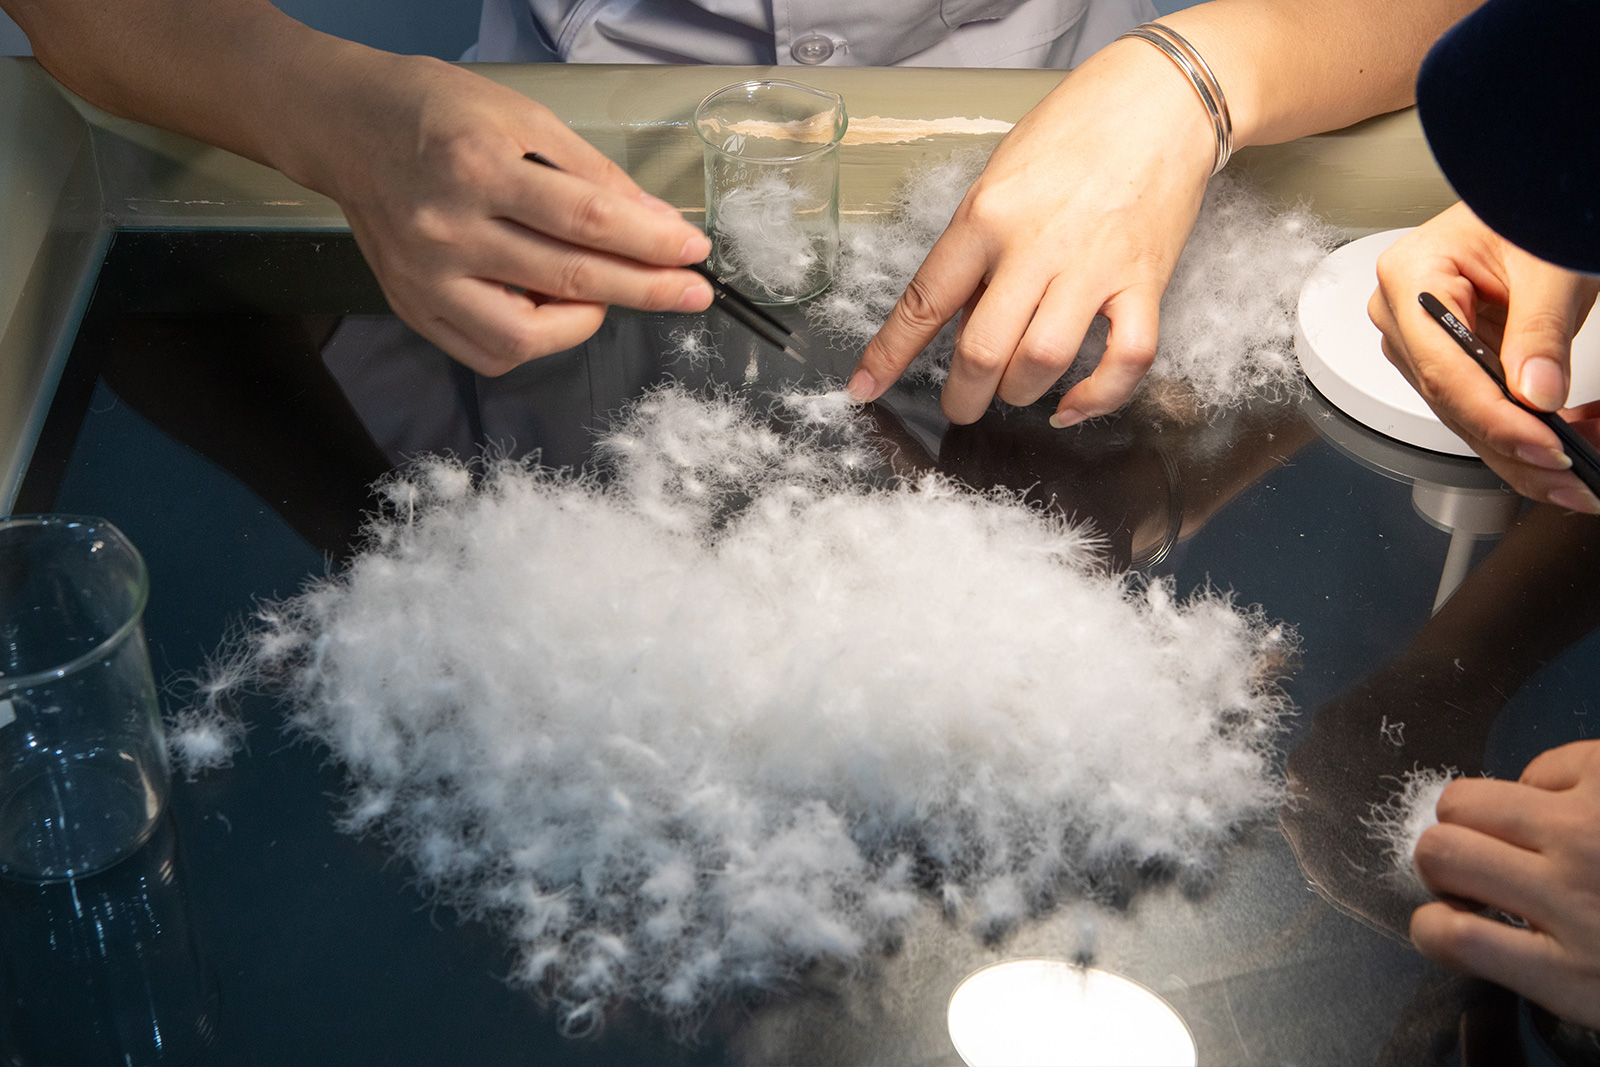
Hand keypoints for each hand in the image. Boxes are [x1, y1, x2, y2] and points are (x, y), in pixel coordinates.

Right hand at [282, 51, 712, 375]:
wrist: (346, 127)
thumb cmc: (436, 113)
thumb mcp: (523, 119)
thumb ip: (592, 175)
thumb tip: (657, 222)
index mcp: (476, 167)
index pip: (588, 220)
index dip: (652, 244)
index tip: (694, 253)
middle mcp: (446, 229)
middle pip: (568, 279)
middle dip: (644, 289)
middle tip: (690, 291)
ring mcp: (425, 277)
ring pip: (527, 335)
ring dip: (585, 321)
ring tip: (602, 292)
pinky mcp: (413, 308)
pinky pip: (489, 353)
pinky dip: (535, 340)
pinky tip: (551, 308)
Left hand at [846, 38, 1215, 424]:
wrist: (1159, 100)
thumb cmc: (1073, 133)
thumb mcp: (999, 179)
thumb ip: (978, 251)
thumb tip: (961, 320)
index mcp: (985, 217)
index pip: (924, 300)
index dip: (888, 356)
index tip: (864, 389)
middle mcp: (1034, 246)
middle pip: (982, 351)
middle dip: (962, 396)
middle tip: (961, 405)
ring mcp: (1093, 267)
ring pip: (1042, 363)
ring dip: (1020, 393)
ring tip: (1016, 390)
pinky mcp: (1146, 281)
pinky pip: (1125, 360)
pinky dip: (1097, 397)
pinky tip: (1073, 406)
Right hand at [1368, 203, 1599, 510]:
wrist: (1536, 189)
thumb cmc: (1530, 204)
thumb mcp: (1548, 262)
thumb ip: (1539, 329)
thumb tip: (1535, 395)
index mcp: (1410, 278)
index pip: (1445, 370)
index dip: (1496, 419)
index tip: (1547, 447)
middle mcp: (1403, 315)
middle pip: (1453, 403)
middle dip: (1517, 448)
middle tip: (1573, 481)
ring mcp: (1422, 339)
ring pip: (1466, 416)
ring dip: (1524, 449)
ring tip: (1578, 475)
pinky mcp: (1449, 355)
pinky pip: (1480, 405)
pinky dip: (1524, 430)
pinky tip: (1564, 446)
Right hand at [1411, 740, 1599, 1026]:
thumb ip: (1542, 966)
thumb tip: (1475, 919)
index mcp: (1574, 972)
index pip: (1445, 938)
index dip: (1434, 927)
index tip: (1453, 922)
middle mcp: (1570, 895)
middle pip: (1438, 854)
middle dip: (1443, 862)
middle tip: (1480, 870)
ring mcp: (1589, 828)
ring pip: (1464, 799)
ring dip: (1475, 817)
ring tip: (1518, 831)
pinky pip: (1534, 766)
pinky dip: (1545, 785)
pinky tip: (1582, 809)